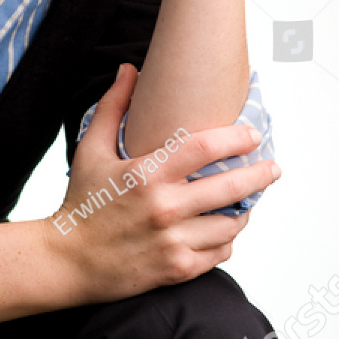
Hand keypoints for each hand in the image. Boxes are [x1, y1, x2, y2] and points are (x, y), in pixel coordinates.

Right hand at [43, 64, 278, 304]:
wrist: (67, 261)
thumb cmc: (80, 204)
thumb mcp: (90, 150)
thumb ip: (113, 107)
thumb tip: (129, 70)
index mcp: (147, 175)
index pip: (205, 148)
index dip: (236, 138)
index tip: (252, 135)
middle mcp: (164, 208)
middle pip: (231, 187)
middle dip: (260, 174)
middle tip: (271, 168)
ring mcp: (173, 241)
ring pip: (232, 223)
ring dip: (244, 210)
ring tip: (247, 201)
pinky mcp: (177, 269)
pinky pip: (220, 253)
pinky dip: (227, 240)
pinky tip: (224, 230)